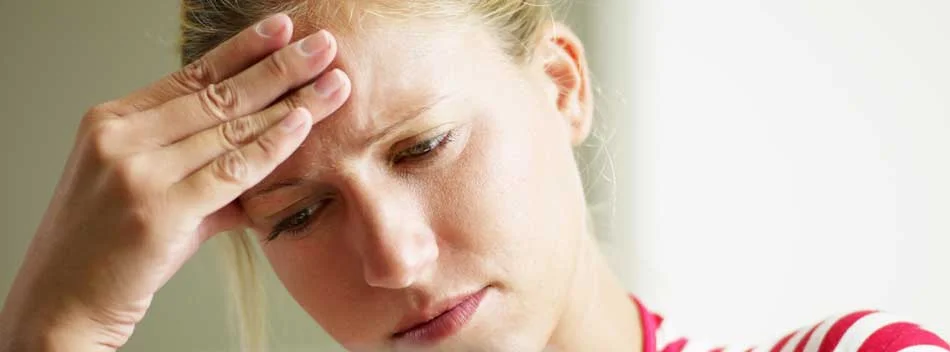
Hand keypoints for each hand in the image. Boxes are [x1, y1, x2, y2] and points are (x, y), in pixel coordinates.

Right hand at [0, 13, 349, 350]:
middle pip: (219, 94)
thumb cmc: (108, 251)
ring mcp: (138, 171)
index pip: (192, 75)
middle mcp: (122, 136)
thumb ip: (203, 170)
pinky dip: (272, 146)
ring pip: (231, 128)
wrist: (62, 304)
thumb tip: (264, 158)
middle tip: (324, 46)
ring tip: (334, 83)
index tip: (284, 30)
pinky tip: (303, 124)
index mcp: (114, 121)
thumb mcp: (147, 191)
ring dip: (291, 103)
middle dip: (280, 67)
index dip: (244, 50)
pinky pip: (231, 170)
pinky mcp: (158, 209)